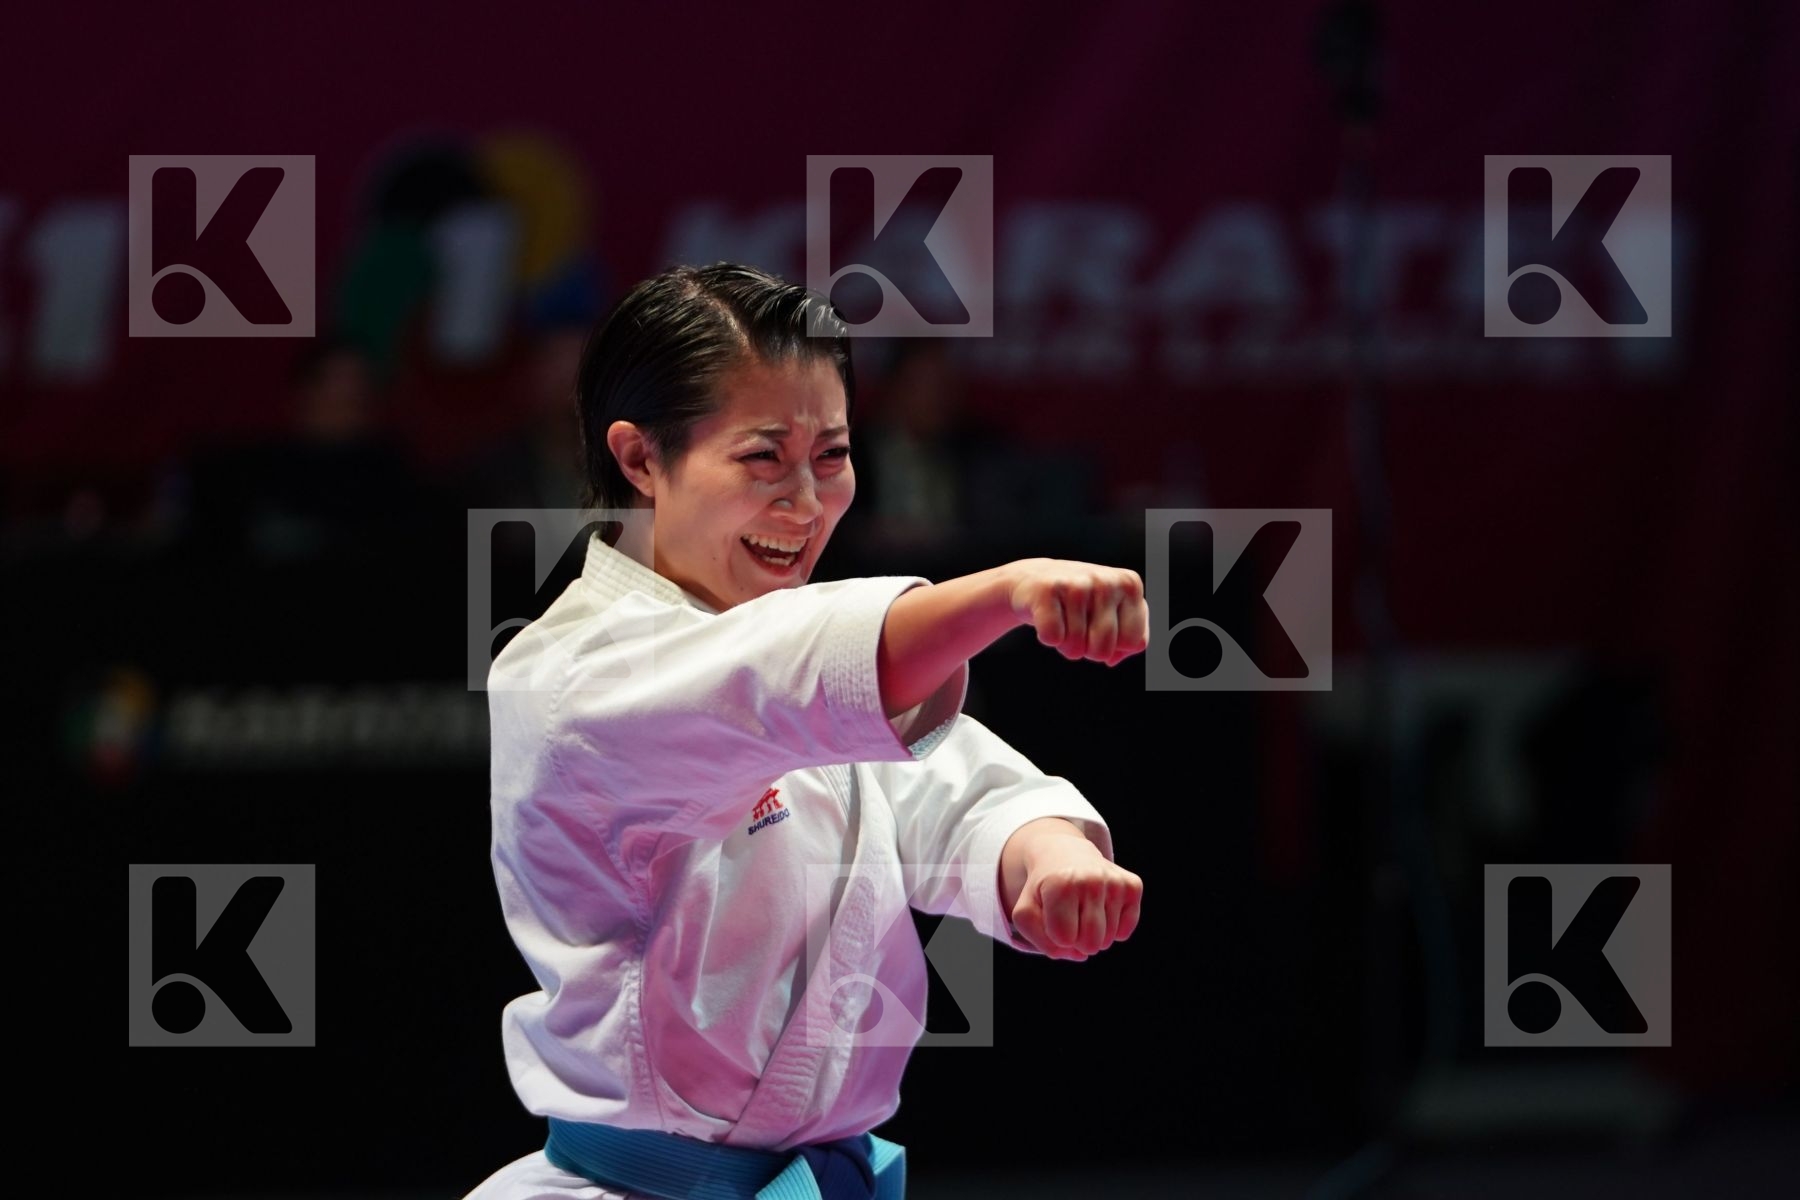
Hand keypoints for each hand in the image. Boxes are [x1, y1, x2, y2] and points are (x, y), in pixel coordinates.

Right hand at [1007, 558, 1148, 665]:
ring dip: (1065, 643)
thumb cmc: (1079, 603)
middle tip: (1078, 625)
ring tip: (1061, 618)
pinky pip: (1053, 638)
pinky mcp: (1047, 590)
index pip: (1134, 643)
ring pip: (1076, 648)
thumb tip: (1112, 658)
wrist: (1032, 579)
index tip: (1100, 626)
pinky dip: (1046, 637)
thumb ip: (1131, 638)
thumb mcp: (1113, 613)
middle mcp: (1106, 580)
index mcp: (1130, 584)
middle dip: (1087, 649)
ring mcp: (1077, 583)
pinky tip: (1045, 616)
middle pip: (1104, 650)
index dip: (1114, 645)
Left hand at [1008, 835, 1142, 960]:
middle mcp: (1091, 880)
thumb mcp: (1026, 913)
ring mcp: (1115, 882)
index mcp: (1061, 885)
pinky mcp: (1132, 885)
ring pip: (1108, 940)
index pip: (1064, 939)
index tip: (1051, 915)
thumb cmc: (1044, 889)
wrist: (1064, 853)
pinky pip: (1125, 931)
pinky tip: (1101, 909)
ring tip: (1083, 908)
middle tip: (1069, 917)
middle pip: (1090, 944)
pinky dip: (1112, 930)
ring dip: (1094, 934)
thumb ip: (1041, 941)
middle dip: (1077, 941)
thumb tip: (1080, 955)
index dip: (1056, 935)